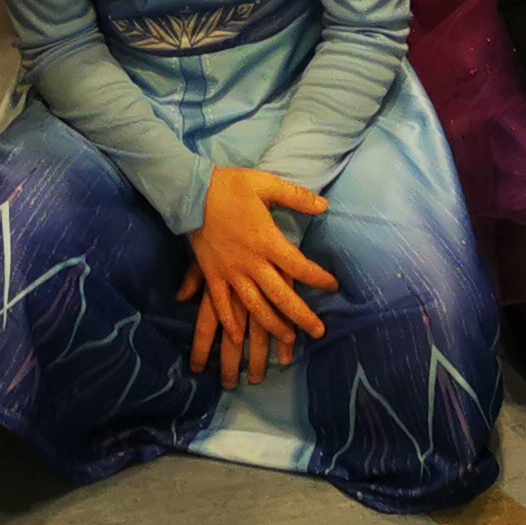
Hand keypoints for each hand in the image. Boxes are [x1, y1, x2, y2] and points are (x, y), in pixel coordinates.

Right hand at [178, 166, 337, 386]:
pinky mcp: (213, 274)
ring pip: (255, 306)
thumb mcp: (266, 184)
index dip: (319, 278)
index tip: (333, 286)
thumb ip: (296, 197)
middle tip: (320, 332)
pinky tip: (238, 337)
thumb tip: (324, 206)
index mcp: (266, 240)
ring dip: (273, 325)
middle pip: (281, 296)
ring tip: (289, 340)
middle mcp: (251, 262)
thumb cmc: (231, 186)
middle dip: (302, 316)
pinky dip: (229, 321)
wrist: (191, 192)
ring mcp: (230, 272)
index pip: (299, 266)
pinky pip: (221, 303)